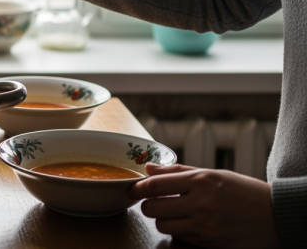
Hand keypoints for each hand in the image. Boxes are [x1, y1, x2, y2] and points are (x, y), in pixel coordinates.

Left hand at [128, 164, 279, 248]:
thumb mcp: (214, 174)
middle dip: (148, 205)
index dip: (138, 188)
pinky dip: (178, 230)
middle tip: (155, 202)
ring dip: (162, 220)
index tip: (133, 189)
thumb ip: (179, 172)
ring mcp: (204, 225)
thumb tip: (149, 168)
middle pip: (152, 208)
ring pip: (162, 225)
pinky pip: (179, 237)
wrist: (277, 217)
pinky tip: (190, 223)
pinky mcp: (208, 242)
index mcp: (201, 180)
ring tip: (175, 213)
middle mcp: (201, 203)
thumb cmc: (245, 192)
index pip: (155, 185)